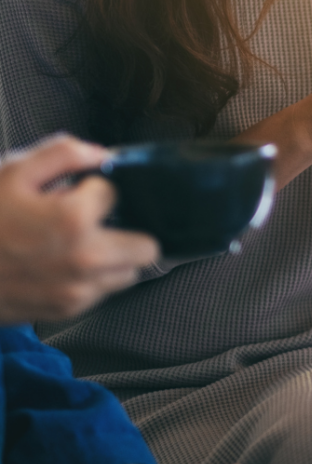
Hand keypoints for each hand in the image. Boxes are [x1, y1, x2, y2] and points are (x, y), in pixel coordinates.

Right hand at [0, 136, 159, 323]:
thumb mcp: (12, 172)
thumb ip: (63, 153)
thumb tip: (101, 153)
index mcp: (74, 220)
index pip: (115, 194)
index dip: (94, 189)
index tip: (74, 193)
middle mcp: (85, 259)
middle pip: (146, 246)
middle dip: (127, 229)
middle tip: (97, 222)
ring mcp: (78, 290)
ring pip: (129, 273)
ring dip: (115, 257)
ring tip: (78, 244)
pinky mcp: (67, 310)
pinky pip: (103, 292)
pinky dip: (93, 278)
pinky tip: (62, 264)